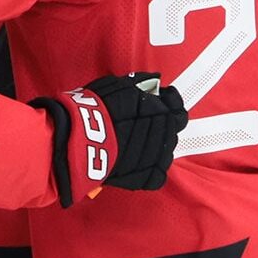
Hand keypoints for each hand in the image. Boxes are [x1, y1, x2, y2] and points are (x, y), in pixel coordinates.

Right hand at [32, 73, 187, 207]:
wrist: (81, 139)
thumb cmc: (96, 110)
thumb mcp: (117, 86)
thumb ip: (140, 84)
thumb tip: (154, 80)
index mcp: (161, 108)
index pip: (176, 106)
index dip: (167, 105)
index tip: (156, 105)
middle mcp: (165, 132)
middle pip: (172, 129)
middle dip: (160, 126)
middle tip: (138, 127)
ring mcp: (159, 156)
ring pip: (166, 152)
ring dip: (154, 148)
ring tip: (132, 146)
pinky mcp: (149, 177)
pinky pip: (157, 175)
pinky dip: (147, 171)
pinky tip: (133, 164)